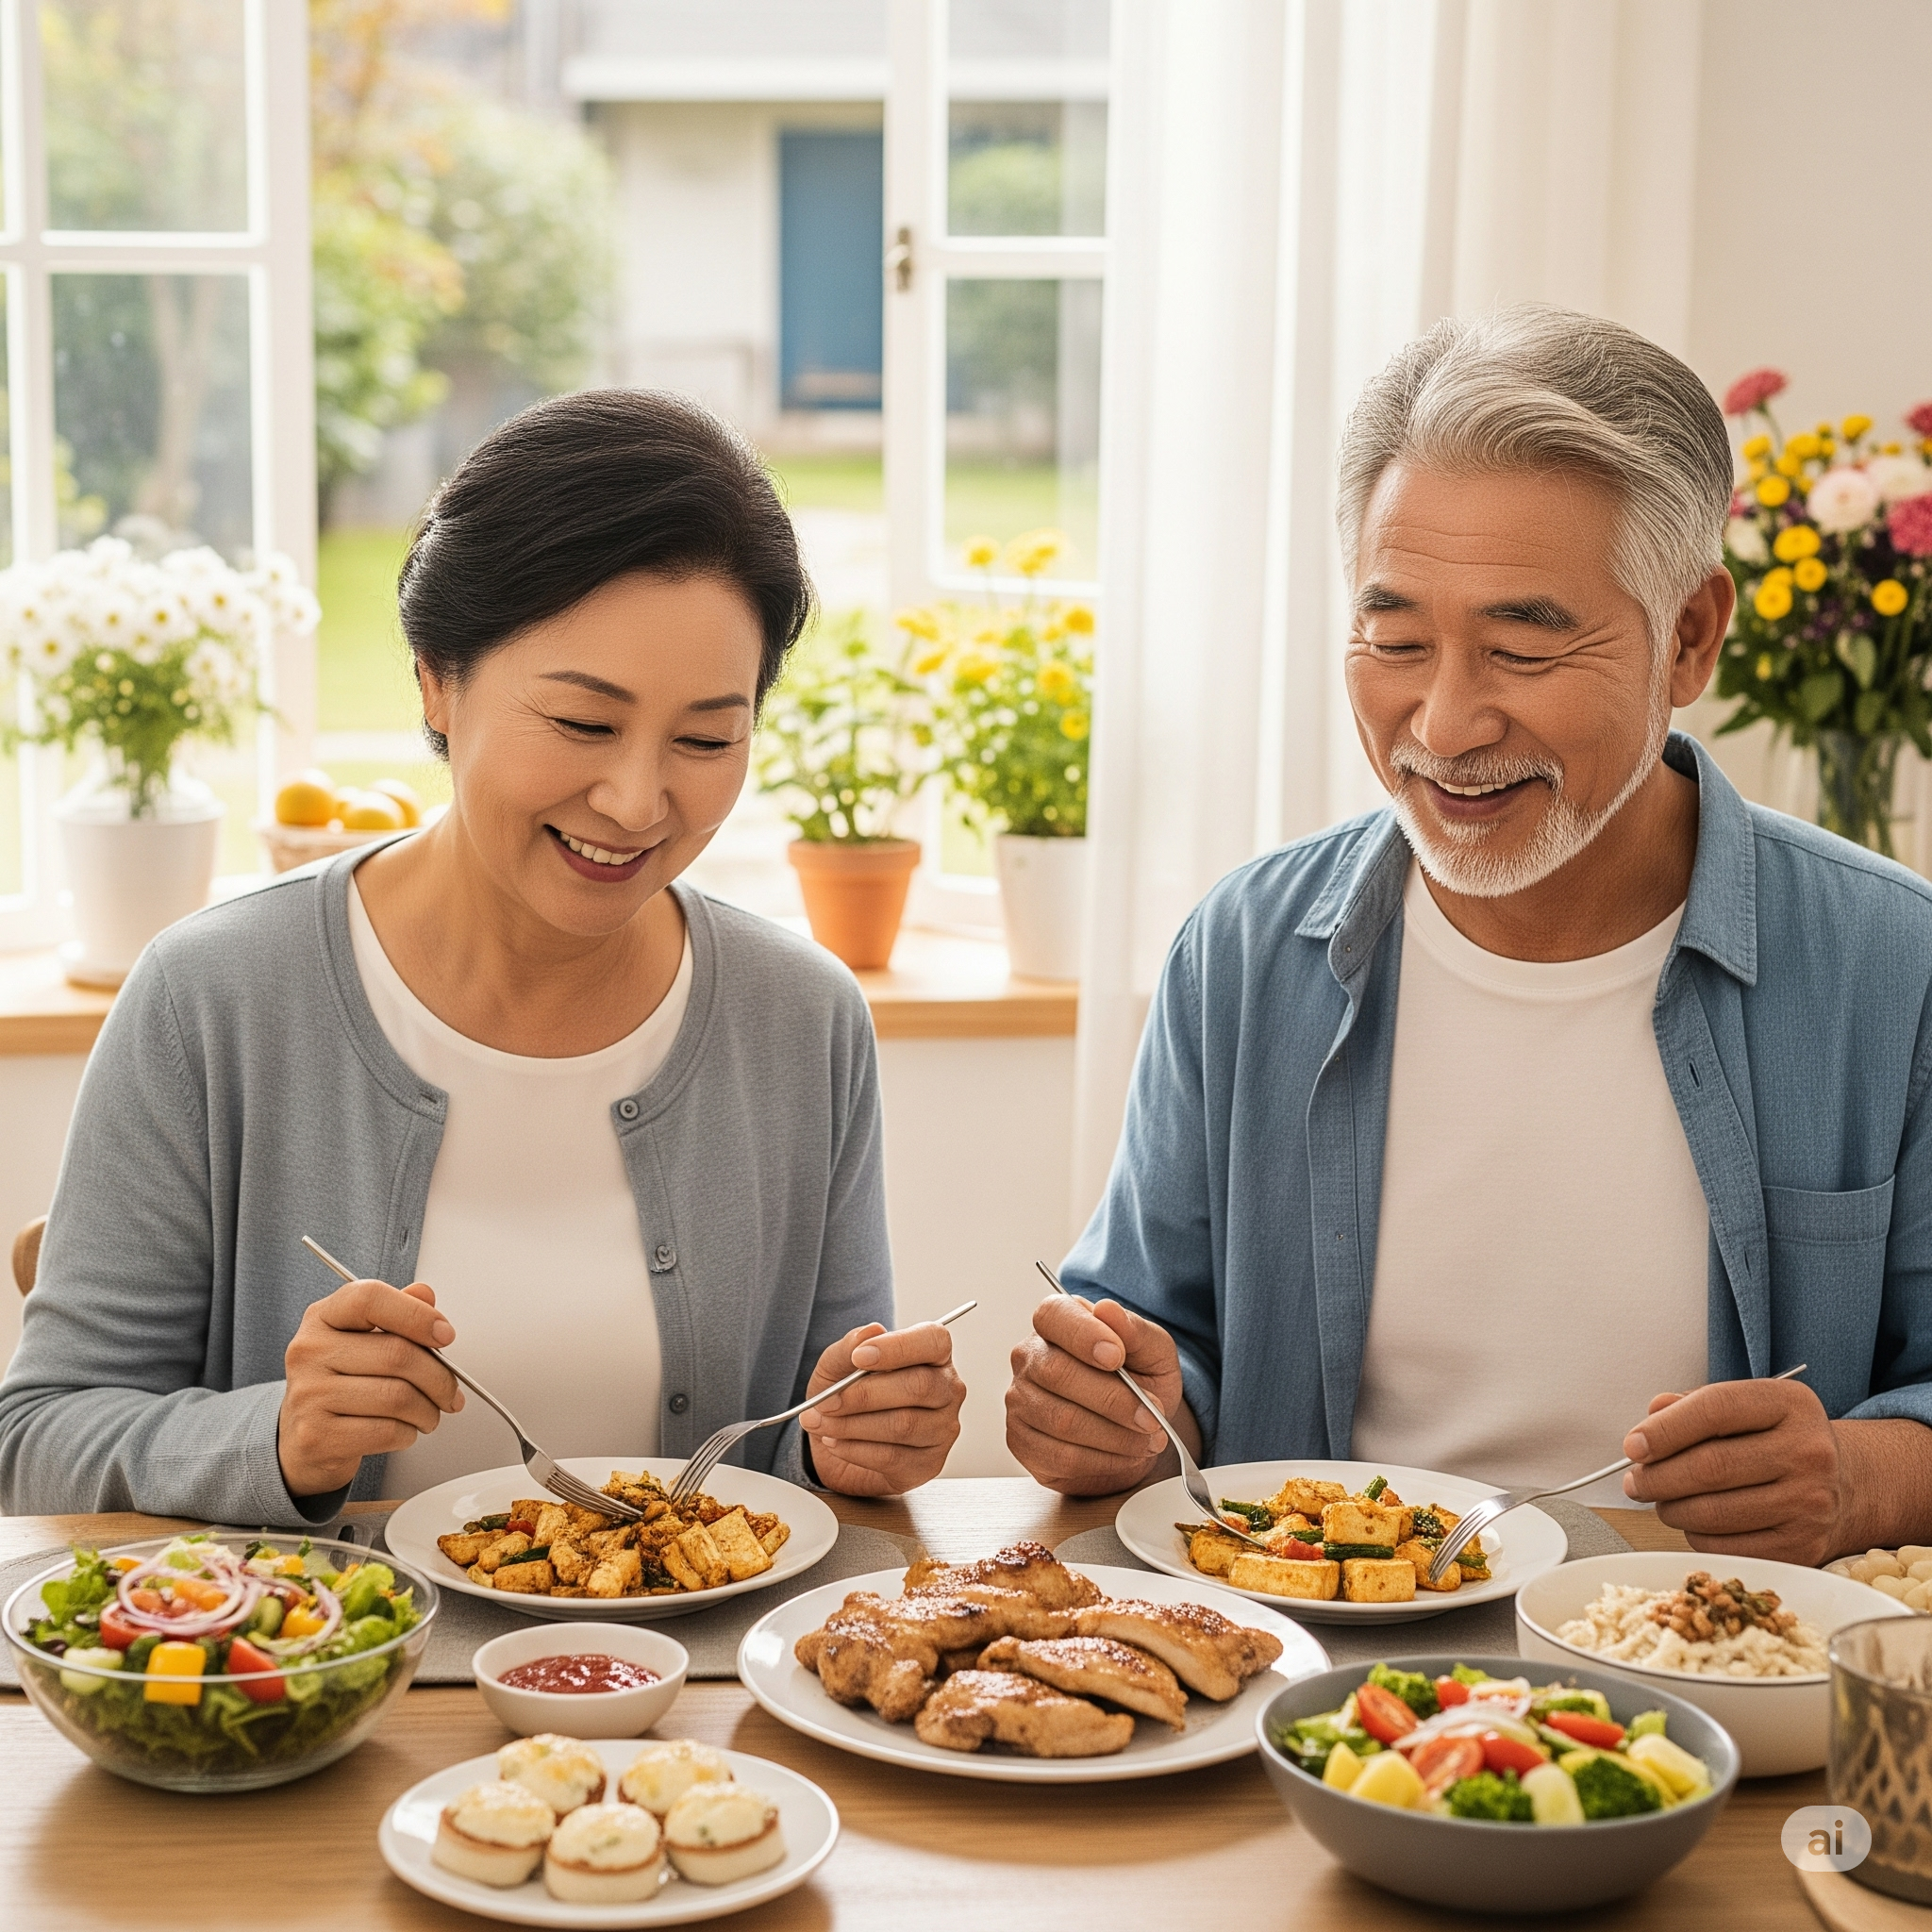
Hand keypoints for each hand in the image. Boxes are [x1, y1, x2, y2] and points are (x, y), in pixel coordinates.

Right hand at [278, 1279, 463, 1498]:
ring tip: (430, 1414)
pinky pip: (386, 1431)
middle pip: (396, 1354)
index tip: (445, 1335)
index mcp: (322, 1318)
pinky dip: (408, 1433)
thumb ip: (396, 1313)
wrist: (304, 1439)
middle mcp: (309, 1351)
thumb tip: (425, 1294)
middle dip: (440, 1377)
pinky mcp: (317, 1436)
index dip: (416, 1314)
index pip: (370, 1298)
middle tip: (451, 1392)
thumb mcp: (364, 1339)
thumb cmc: (343, 1384)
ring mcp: (308, 1395)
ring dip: (428, 1410)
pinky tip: (404, 1430)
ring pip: (397, 1397)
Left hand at [799, 1320, 965, 1496]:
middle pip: (918, 1386)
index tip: (859, 1357)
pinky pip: (892, 1457)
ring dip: (852, 1425)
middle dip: (863, 1394)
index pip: (933, 1341)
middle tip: (826, 1401)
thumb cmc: (847, 1398)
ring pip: (903, 1424)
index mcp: (932, 1355)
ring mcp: (942, 1430)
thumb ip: (849, 1347)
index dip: (898, 1347)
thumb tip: (870, 1332)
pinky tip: (834, 1443)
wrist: (835, 1445)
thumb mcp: (836, 1367)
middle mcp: (946, 1390)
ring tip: (821, 1423)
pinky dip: (854, 1450)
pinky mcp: (928, 1464)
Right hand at [1005, 1294, 1196, 1495]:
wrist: (1135, 1428)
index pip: (1053, 1316)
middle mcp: (1030, 1358)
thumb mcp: (1154, 1353)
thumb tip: (1109, 1310)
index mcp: (1057, 1323)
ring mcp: (1020, 1401)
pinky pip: (1061, 1456)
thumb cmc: (1140, 1381)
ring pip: (1062, 1420)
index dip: (1082, 1335)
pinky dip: (1104, 1460)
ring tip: (1148, 1439)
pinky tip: (1126, 1454)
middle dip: (1114, 1400)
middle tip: (1152, 1417)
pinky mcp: (1022, 1442)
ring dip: (1116, 1436)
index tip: (1116, 1357)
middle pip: (1057, 1373)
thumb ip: (1137, 1331)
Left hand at [1620, 1378, 1845, 1563]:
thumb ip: (1693, 1405)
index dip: (1664, 1429)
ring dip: (1671, 1509)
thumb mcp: (1745, 1407)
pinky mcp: (1804, 1547)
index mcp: (1790, 1404)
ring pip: (1713, 1512)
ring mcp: (1811, 1504)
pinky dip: (1696, 1536)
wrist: (1844, 1485)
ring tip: (1661, 1500)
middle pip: (1710, 1466)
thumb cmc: (1776, 1440)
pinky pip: (1727, 1547)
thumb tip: (1651, 1416)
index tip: (1633, 1446)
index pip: (1715, 1409)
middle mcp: (1809, 1452)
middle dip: (1657, 1477)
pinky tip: (1695, 1522)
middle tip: (1635, 1481)